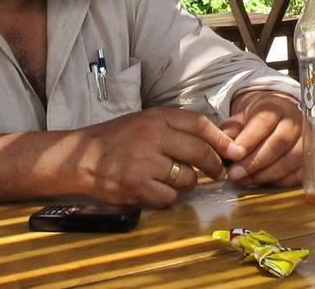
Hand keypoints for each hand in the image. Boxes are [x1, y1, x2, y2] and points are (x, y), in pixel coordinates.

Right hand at [77, 108, 242, 206]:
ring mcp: (144, 163)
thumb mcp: (146, 122)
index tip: (233, 150)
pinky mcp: (135, 186)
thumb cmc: (118, 139)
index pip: (199, 124)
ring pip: (186, 178)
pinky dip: (167, 197)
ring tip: (172, 179)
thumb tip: (216, 141)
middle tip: (217, 173)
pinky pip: (169, 197)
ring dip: (185, 183)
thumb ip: (176, 128)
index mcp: (156, 118)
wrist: (80, 157)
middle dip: (213, 166)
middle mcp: (152, 137)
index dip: (220, 139)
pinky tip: (156, 190)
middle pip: (199, 152)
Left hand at [221, 90, 304, 187]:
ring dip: (266, 174)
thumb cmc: (258, 120)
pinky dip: (280, 181)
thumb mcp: (242, 118)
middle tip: (235, 174)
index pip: (265, 121)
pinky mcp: (312, 158)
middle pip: (280, 142)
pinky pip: (300, 172)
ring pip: (292, 159)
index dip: (249, 139)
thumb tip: (221, 144)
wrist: (281, 118)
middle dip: (255, 161)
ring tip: (245, 181)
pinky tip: (262, 183)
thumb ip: (231, 130)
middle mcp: (296, 121)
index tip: (233, 154)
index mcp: (276, 107)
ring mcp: (308, 139)